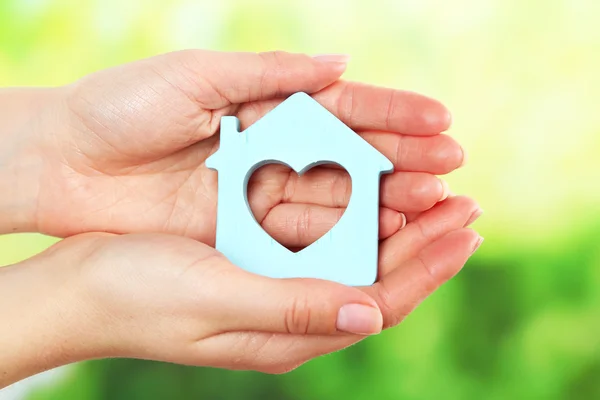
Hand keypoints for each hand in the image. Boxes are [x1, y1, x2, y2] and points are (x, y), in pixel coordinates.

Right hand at [0, 194, 480, 386]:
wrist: (80, 288)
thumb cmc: (137, 295)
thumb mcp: (216, 298)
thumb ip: (293, 308)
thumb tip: (372, 315)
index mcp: (288, 332)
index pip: (380, 300)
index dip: (428, 266)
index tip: (465, 228)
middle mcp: (291, 315)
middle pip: (378, 279)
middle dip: (426, 244)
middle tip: (465, 204)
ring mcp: (274, 289)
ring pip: (353, 259)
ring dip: (395, 227)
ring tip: (432, 194)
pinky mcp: (256, 265)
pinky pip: (319, 243)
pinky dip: (352, 218)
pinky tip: (368, 194)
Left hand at [1, 50, 464, 245]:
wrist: (65, 162)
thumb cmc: (121, 107)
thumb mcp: (196, 76)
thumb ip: (268, 74)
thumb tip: (338, 64)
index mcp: (264, 103)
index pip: (343, 108)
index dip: (393, 114)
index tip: (442, 122)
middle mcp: (271, 149)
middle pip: (349, 156)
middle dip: (403, 161)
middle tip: (453, 168)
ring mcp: (259, 192)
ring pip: (334, 197)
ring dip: (384, 199)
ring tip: (434, 202)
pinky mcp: (240, 230)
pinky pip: (299, 232)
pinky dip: (341, 232)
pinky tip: (382, 232)